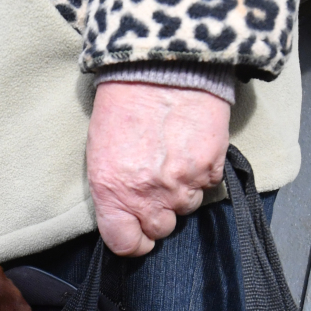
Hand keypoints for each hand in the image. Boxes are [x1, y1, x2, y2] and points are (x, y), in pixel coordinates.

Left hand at [86, 81, 229, 256]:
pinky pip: (208, 183)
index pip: (125, 244)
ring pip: (187, 207)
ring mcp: (182, 183)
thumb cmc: (122, 106)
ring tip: (172, 158)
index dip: (133, 242)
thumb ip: (112, 192)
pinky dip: (202, 171)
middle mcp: (148, 194)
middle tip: (154, 186)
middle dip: (158, 213)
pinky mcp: (210, 165)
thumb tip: (124, 216)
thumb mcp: (100, 153)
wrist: (160, 66)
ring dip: (181, 191)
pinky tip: (189, 147)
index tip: (137, 235)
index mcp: (113, 192)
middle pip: (161, 229)